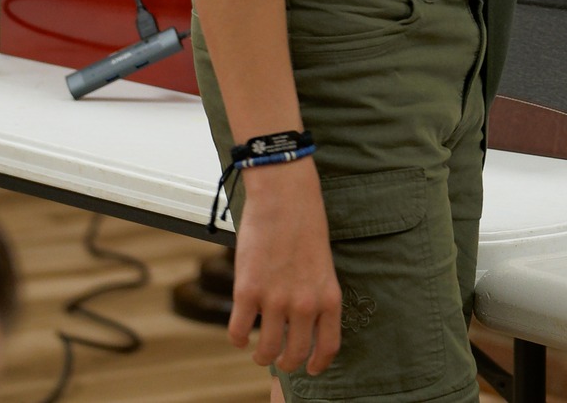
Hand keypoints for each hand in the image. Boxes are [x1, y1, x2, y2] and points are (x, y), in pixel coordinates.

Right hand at [231, 159, 341, 376]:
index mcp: (329, 296)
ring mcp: (276, 300)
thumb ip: (315, 294)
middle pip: (293, 356)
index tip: (309, 370)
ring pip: (265, 351)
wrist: (285, 197)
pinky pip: (238, 333)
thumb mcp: (322, 264)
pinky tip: (239, 332)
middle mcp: (305, 304)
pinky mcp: (248, 292)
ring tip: (257, 350)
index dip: (317, 365)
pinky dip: (237, 338)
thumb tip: (302, 324)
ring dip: (259, 355)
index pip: (328, 347)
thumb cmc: (305, 225)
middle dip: (284, 363)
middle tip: (276, 359)